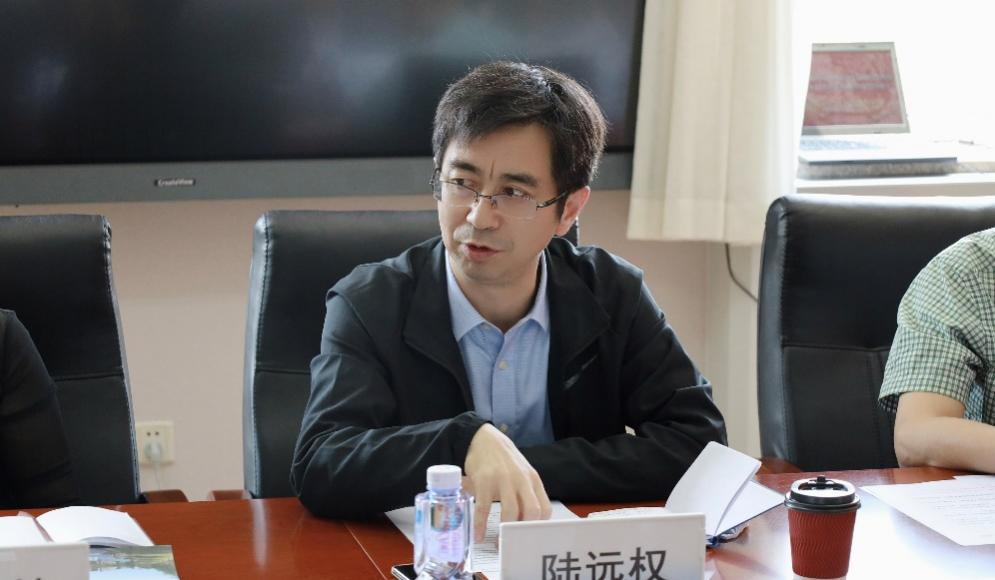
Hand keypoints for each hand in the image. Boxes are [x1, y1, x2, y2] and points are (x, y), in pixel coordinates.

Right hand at [463, 423, 551, 540]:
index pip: (544, 508)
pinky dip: (480, 525)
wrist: (484, 438)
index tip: (530, 537)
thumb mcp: (522, 472)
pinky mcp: (484, 481)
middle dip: (524, 531)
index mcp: (533, 480)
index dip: (539, 526)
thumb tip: (526, 521)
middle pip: (531, 511)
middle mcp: (521, 480)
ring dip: (505, 531)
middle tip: (516, 543)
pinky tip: (478, 536)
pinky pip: (484, 508)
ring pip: (510, 511)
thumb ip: (527, 492)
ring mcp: (503, 479)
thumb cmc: (505, 460)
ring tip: (498, 544)